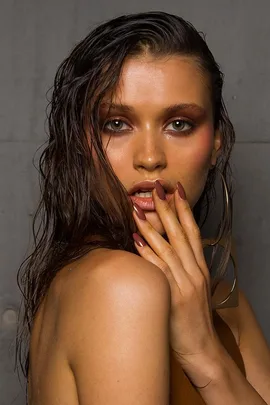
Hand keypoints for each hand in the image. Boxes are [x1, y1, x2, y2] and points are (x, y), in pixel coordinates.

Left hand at [131, 180, 222, 388]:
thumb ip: (184, 269)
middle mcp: (194, 272)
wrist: (202, 349)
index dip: (184, 210)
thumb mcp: (194, 290)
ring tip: (138, 208)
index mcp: (200, 268)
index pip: (193, 232)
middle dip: (168, 209)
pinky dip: (147, 252)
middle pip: (181, 233)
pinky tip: (135, 239)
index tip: (176, 191)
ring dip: (152, 226)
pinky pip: (158, 269)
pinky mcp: (173, 296)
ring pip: (168, 247)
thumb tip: (168, 251)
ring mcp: (185, 283)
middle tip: (157, 189)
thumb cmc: (193, 320)